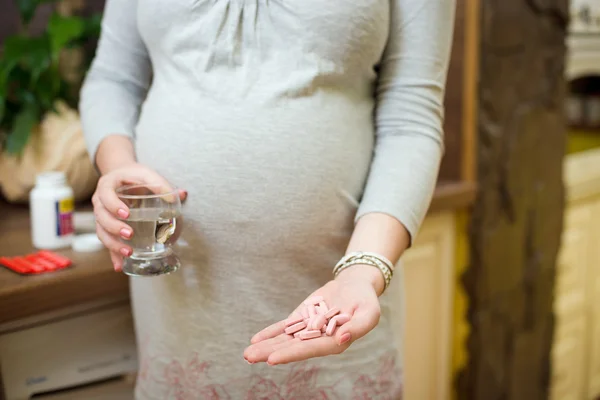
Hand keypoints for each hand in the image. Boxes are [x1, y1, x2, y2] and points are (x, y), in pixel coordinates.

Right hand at [91, 162, 186, 270]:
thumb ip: (161, 184)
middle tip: (130, 234)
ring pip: (101, 232)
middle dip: (114, 227)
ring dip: (113, 244)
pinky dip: (113, 254)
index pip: (105, 196)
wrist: (119, 176)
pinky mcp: (106, 227)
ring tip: (129, 252)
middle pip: (101, 217)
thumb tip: (181, 194)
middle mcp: (99, 202)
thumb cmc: (133, 176)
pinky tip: (119, 266)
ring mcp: (101, 216)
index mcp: (107, 186)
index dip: (114, 205)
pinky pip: (107, 242)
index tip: (127, 214)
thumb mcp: (146, 174)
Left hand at [244, 265, 381, 364]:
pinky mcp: (302, 319)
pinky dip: (270, 333)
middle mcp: (318, 340)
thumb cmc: (366, 301)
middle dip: (271, 352)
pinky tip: (256, 340)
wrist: (355, 285)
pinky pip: (284, 327)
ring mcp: (308, 330)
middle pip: (292, 347)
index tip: (273, 359)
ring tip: (247, 354)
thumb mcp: (369, 312)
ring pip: (285, 339)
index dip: (291, 354)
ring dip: (266, 346)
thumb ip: (358, 327)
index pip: (310, 349)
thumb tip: (342, 338)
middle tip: (250, 357)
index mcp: (335, 343)